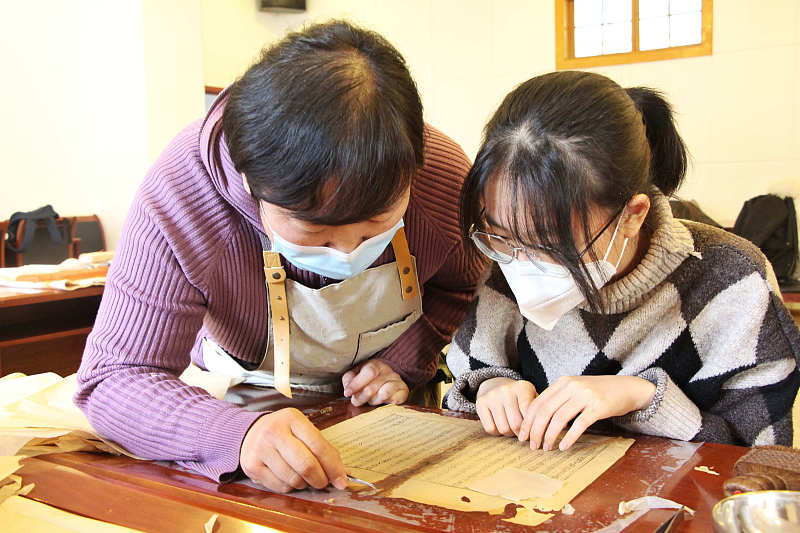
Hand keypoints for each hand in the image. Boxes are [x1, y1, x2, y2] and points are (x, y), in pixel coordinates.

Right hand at [240, 407, 346, 492]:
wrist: (250, 431)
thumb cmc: (283, 431)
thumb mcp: (301, 429)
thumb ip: (321, 448)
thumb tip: (340, 475)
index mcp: (292, 418)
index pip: (318, 446)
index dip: (333, 467)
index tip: (341, 480)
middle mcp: (274, 432)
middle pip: (306, 465)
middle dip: (320, 479)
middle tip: (323, 482)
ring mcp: (261, 449)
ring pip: (293, 479)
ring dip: (304, 484)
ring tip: (303, 476)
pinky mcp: (252, 466)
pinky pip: (280, 486)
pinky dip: (290, 487)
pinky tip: (288, 477)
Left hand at [342, 359, 408, 406]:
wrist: (388, 379)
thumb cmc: (368, 379)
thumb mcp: (356, 374)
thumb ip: (349, 379)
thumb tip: (347, 389)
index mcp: (375, 365)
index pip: (369, 372)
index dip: (356, 384)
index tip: (347, 393)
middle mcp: (388, 371)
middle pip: (372, 387)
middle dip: (361, 397)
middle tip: (357, 401)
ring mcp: (397, 381)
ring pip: (383, 394)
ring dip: (373, 401)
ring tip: (371, 400)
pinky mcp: (404, 391)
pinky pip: (395, 399)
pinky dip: (386, 403)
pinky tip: (383, 402)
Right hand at [475, 377, 537, 436]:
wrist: (496, 385)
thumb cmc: (520, 398)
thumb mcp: (532, 399)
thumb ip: (540, 413)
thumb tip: (543, 433)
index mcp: (523, 387)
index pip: (529, 413)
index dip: (532, 427)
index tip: (534, 434)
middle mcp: (506, 389)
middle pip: (516, 424)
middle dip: (521, 433)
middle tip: (522, 432)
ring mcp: (492, 396)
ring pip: (503, 428)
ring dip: (509, 433)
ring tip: (512, 428)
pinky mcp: (480, 403)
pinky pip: (490, 428)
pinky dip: (496, 432)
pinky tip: (500, 424)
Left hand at [518, 375, 655, 451]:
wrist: (626, 387)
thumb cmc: (597, 392)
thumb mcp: (575, 389)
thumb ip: (558, 399)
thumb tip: (537, 420)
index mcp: (562, 382)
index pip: (537, 403)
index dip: (527, 421)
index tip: (522, 436)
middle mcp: (571, 386)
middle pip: (545, 411)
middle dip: (535, 430)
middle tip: (532, 446)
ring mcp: (585, 395)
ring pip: (559, 419)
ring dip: (550, 436)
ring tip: (546, 448)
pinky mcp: (598, 407)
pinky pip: (579, 424)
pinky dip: (569, 437)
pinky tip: (564, 447)